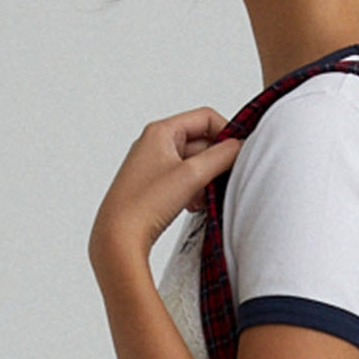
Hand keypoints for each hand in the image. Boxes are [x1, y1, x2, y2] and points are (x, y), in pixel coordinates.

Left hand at [88, 107, 238, 282]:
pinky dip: (195, 190)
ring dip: (207, 178)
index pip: (205, 118)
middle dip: (216, 161)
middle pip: (201, 141)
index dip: (227, 132)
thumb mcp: (192, 175)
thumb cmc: (144, 205)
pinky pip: (184, 180)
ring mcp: (153, 166)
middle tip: (226, 179)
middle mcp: (154, 144)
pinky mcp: (153, 187)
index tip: (240, 154)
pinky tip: (194, 206)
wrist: (117, 240)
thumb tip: (241, 145)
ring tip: (206, 197)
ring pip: (194, 163)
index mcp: (160, 131)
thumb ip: (222, 155)